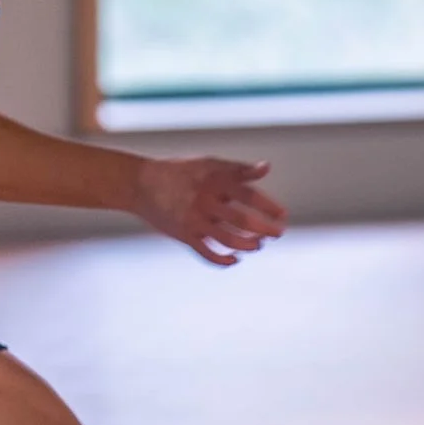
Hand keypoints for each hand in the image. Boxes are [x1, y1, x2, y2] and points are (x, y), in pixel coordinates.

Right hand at [132, 154, 284, 265]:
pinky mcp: (183, 235)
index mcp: (214, 181)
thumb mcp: (210, 164)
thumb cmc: (182, 172)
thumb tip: (267, 167)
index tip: (282, 215)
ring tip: (258, 245)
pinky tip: (235, 259)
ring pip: (228, 240)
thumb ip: (239, 170)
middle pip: (242, 220)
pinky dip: (223, 260)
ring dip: (248, 245)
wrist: (140, 183)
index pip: (249, 196)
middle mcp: (206, 201)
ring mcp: (194, 220)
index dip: (268, 207)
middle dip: (264, 230)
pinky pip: (207, 253)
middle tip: (278, 233)